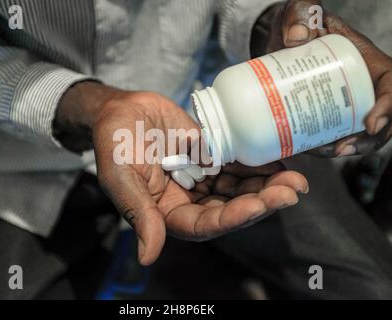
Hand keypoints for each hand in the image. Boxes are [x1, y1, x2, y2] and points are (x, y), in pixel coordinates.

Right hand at [55, 82, 308, 264]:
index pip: (205, 223)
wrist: (121, 109)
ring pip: (239, 188)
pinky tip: (280, 162)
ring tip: (295, 179)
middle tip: (291, 191)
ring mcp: (202, 177)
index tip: (258, 204)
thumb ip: (138, 213)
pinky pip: (237, 164)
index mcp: (167, 212)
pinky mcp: (211, 156)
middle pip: (231, 208)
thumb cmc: (114, 142)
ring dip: (267, 185)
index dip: (233, 217)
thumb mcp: (121, 177)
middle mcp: (190, 199)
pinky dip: (257, 165)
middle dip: (262, 202)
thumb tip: (148, 257)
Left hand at [256, 0, 391, 156]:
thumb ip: (300, 14)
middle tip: (341, 148)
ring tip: (323, 152)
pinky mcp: (327, 113)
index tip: (370, 123)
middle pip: (381, 119)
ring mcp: (346, 102)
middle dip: (367, 139)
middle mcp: (363, 85)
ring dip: (346, 148)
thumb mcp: (302, 11)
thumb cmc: (301, 24)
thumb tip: (295, 40)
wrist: (282, 39)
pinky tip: (308, 149)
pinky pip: (334, 134)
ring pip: (359, 132)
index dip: (389, 108)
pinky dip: (325, 146)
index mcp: (369, 62)